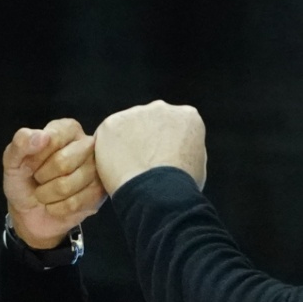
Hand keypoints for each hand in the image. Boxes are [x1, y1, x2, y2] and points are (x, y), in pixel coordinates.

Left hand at [3, 118, 104, 247]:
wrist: (30, 213)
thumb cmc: (24, 180)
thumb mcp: (12, 160)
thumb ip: (20, 143)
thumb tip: (42, 136)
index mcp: (67, 129)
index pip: (53, 138)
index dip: (36, 156)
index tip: (30, 163)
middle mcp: (87, 145)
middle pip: (63, 162)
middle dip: (42, 177)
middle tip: (39, 179)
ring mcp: (97, 170)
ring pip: (68, 185)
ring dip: (47, 195)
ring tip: (45, 193)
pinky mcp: (99, 194)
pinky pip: (74, 204)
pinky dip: (56, 208)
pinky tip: (56, 204)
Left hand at [92, 101, 206, 193]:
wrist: (159, 193)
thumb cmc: (180, 187)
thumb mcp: (195, 163)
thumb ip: (181, 149)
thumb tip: (172, 152)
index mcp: (187, 116)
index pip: (175, 126)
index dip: (166, 146)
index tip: (161, 162)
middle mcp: (162, 108)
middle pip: (149, 122)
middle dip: (145, 140)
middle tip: (142, 167)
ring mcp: (135, 113)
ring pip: (127, 129)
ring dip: (125, 145)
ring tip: (128, 172)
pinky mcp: (112, 123)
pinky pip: (107, 138)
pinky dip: (108, 153)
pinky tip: (115, 171)